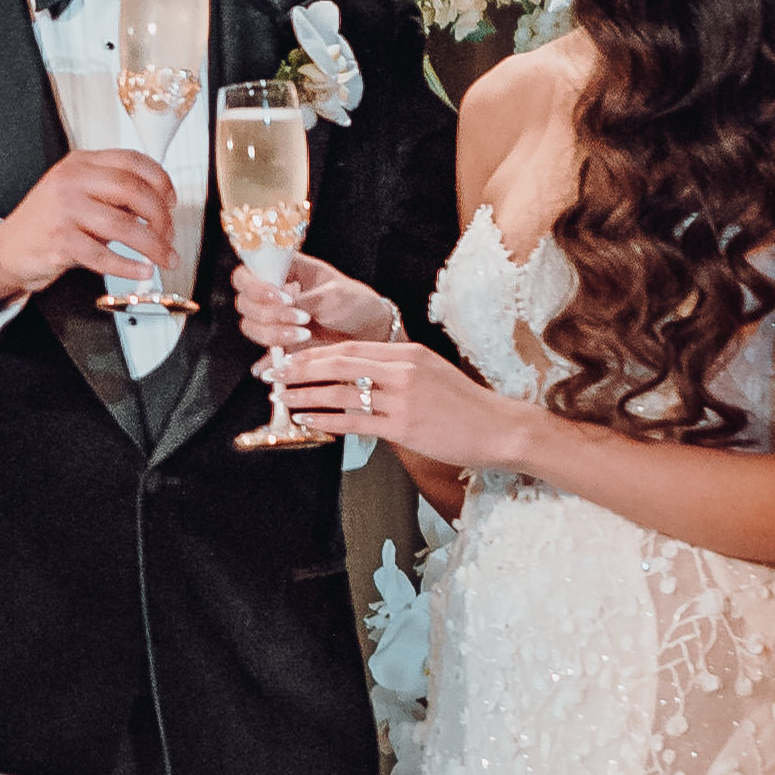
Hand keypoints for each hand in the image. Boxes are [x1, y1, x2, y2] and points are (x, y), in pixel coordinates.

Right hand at [0, 146, 183, 307]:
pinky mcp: (59, 241)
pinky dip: (128, 266)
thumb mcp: (78, 195)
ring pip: (123, 226)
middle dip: (161, 217)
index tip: (172, 201)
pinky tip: (141, 271)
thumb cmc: (47, 223)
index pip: (132, 161)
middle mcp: (72, 181)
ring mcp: (64, 210)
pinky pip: (103, 256)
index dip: (161, 181)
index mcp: (81, 163)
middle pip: (133, 191)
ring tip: (164, 258)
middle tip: (170, 236)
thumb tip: (157, 207)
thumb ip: (112, 195)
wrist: (7, 250)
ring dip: (152, 246)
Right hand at [236, 256, 398, 353]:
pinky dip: (267, 358)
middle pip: (243, 302)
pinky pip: (261, 351)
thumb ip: (304, 299)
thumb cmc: (353, 302)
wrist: (368, 329)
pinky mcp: (279, 342)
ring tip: (304, 334)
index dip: (257, 285)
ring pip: (250, 327)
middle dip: (269, 313)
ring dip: (273, 333)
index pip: (247, 273)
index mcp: (283, 271)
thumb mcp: (332, 295)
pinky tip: (279, 359)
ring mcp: (274, 319)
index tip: (284, 296)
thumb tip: (282, 307)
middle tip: (301, 318)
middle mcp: (273, 294)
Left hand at [273, 331, 518, 471]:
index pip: (351, 347)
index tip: (291, 358)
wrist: (500, 428)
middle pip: (340, 362)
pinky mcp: (404, 426)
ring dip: (306, 395)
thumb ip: (397, 371)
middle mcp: (404, 369)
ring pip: (341, 391)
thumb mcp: (432, 374)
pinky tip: (307, 421)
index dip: (315, 352)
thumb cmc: (465, 406)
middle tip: (274, 374)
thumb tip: (360, 376)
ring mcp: (403, 398)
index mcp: (409, 353)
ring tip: (283, 399)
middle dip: (301, 367)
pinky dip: (326, 420)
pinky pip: (355, 421)